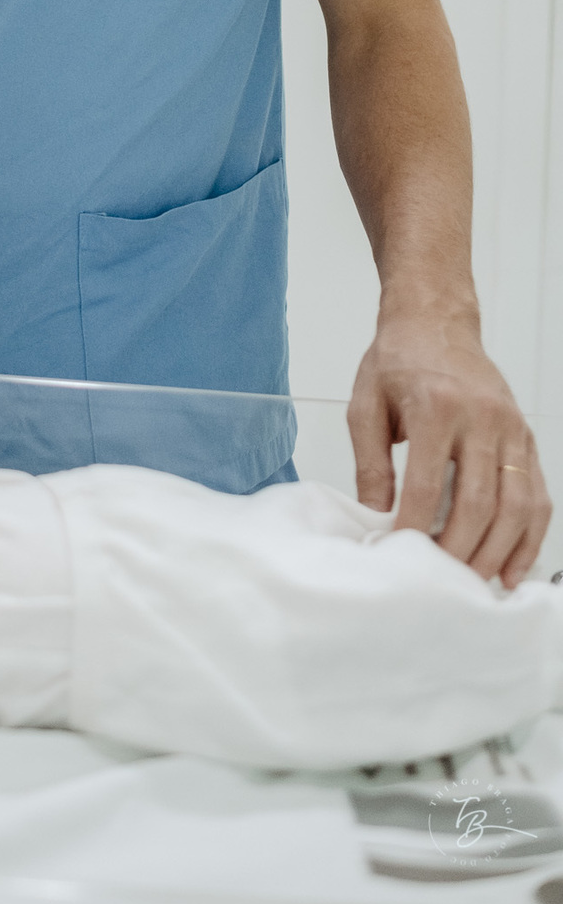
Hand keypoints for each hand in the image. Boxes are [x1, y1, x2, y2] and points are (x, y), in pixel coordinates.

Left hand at [348, 315, 551, 586]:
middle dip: (460, 549)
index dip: (414, 525)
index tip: (400, 554)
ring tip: (475, 583)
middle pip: (479, 501)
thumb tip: (375, 516)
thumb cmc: (398, 360)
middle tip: (440, 580)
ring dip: (498, 552)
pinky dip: (529, 537)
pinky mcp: (526, 437)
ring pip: (516, 505)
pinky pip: (537, 495)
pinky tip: (511, 566)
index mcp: (436, 406)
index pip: (427, 482)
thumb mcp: (366, 404)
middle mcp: (481, 418)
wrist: (435, 320)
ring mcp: (511, 429)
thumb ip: (370, 462)